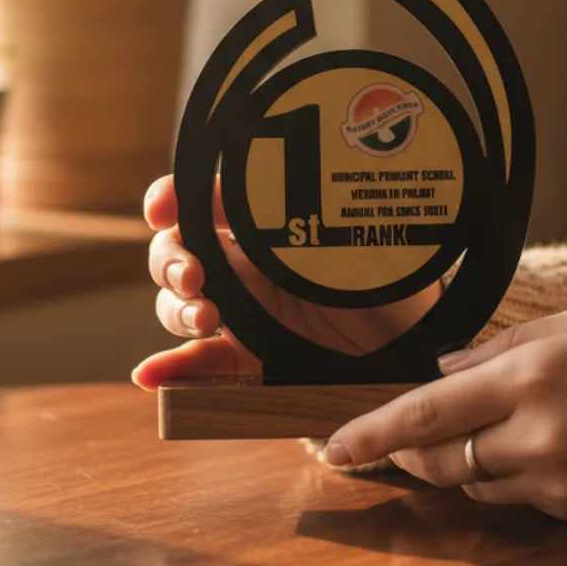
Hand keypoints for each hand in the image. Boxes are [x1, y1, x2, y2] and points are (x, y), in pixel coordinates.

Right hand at [132, 175, 440, 390]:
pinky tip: (151, 376)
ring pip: (177, 306)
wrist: (415, 340)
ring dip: (173, 310)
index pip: (202, 201)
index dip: (171, 199)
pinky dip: (170, 371)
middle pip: (176, 253)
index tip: (164, 209)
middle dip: (170, 260)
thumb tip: (258, 189)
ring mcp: (242, 313)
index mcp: (263, 226)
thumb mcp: (349, 235)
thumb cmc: (389, 277)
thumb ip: (306, 213)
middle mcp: (245, 265)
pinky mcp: (249, 359)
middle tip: (194, 276)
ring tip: (204, 320)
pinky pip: (201, 366)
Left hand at [324, 300, 566, 523]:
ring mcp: (559, 478)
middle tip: (394, 442)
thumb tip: (442, 371)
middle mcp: (537, 434)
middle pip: (439, 460)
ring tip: (485, 431)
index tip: (333, 447)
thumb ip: (498, 347)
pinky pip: (517, 501)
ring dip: (460, 463)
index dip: (373, 433)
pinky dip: (506, 478)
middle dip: (406, 454)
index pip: (427, 412)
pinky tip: (535, 449)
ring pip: (473, 486)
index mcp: (529, 376)